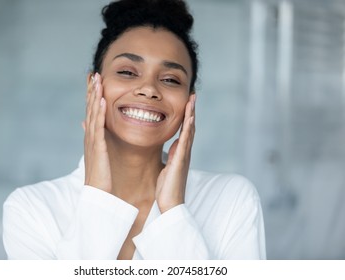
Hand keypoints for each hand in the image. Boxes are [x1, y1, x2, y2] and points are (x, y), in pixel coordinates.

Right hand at [83, 73, 111, 192]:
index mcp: (91, 137)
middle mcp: (90, 136)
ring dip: (94, 96)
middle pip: (90, 109)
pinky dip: (100, 112)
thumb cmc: (101, 176)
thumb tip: (90, 128)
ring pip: (92, 114)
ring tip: (96, 80)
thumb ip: (97, 140)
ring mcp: (92, 140)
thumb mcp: (98, 155)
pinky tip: (102, 100)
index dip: (92, 96)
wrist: (97, 193)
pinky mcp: (97, 147)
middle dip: (91, 91)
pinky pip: (98, 126)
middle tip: (93, 74)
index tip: (93, 81)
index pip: (91, 112)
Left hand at [155, 94, 195, 212]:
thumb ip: (172, 156)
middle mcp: (185, 151)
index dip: (187, 116)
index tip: (187, 102)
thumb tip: (173, 147)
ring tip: (192, 100)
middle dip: (191, 110)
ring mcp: (184, 155)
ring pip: (190, 130)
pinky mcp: (181, 160)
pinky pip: (185, 141)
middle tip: (193, 95)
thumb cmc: (168, 187)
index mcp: (180, 152)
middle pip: (190, 126)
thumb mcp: (169, 167)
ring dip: (191, 114)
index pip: (185, 130)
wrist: (170, 203)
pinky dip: (188, 128)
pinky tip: (190, 118)